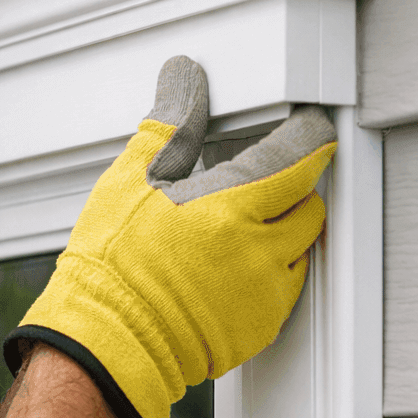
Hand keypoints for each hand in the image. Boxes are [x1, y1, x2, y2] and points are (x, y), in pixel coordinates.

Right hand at [5, 56, 335, 417]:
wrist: (107, 338)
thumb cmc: (112, 263)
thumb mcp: (133, 179)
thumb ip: (170, 124)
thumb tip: (183, 79)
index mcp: (233, 206)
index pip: (300, 159)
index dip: (310, 139)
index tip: (309, 131)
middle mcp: (261, 250)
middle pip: (310, 206)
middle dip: (295, 190)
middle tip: (263, 185)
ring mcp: (265, 293)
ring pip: (301, 249)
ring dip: (284, 233)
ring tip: (240, 231)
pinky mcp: (261, 328)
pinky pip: (285, 290)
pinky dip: (270, 273)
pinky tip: (231, 269)